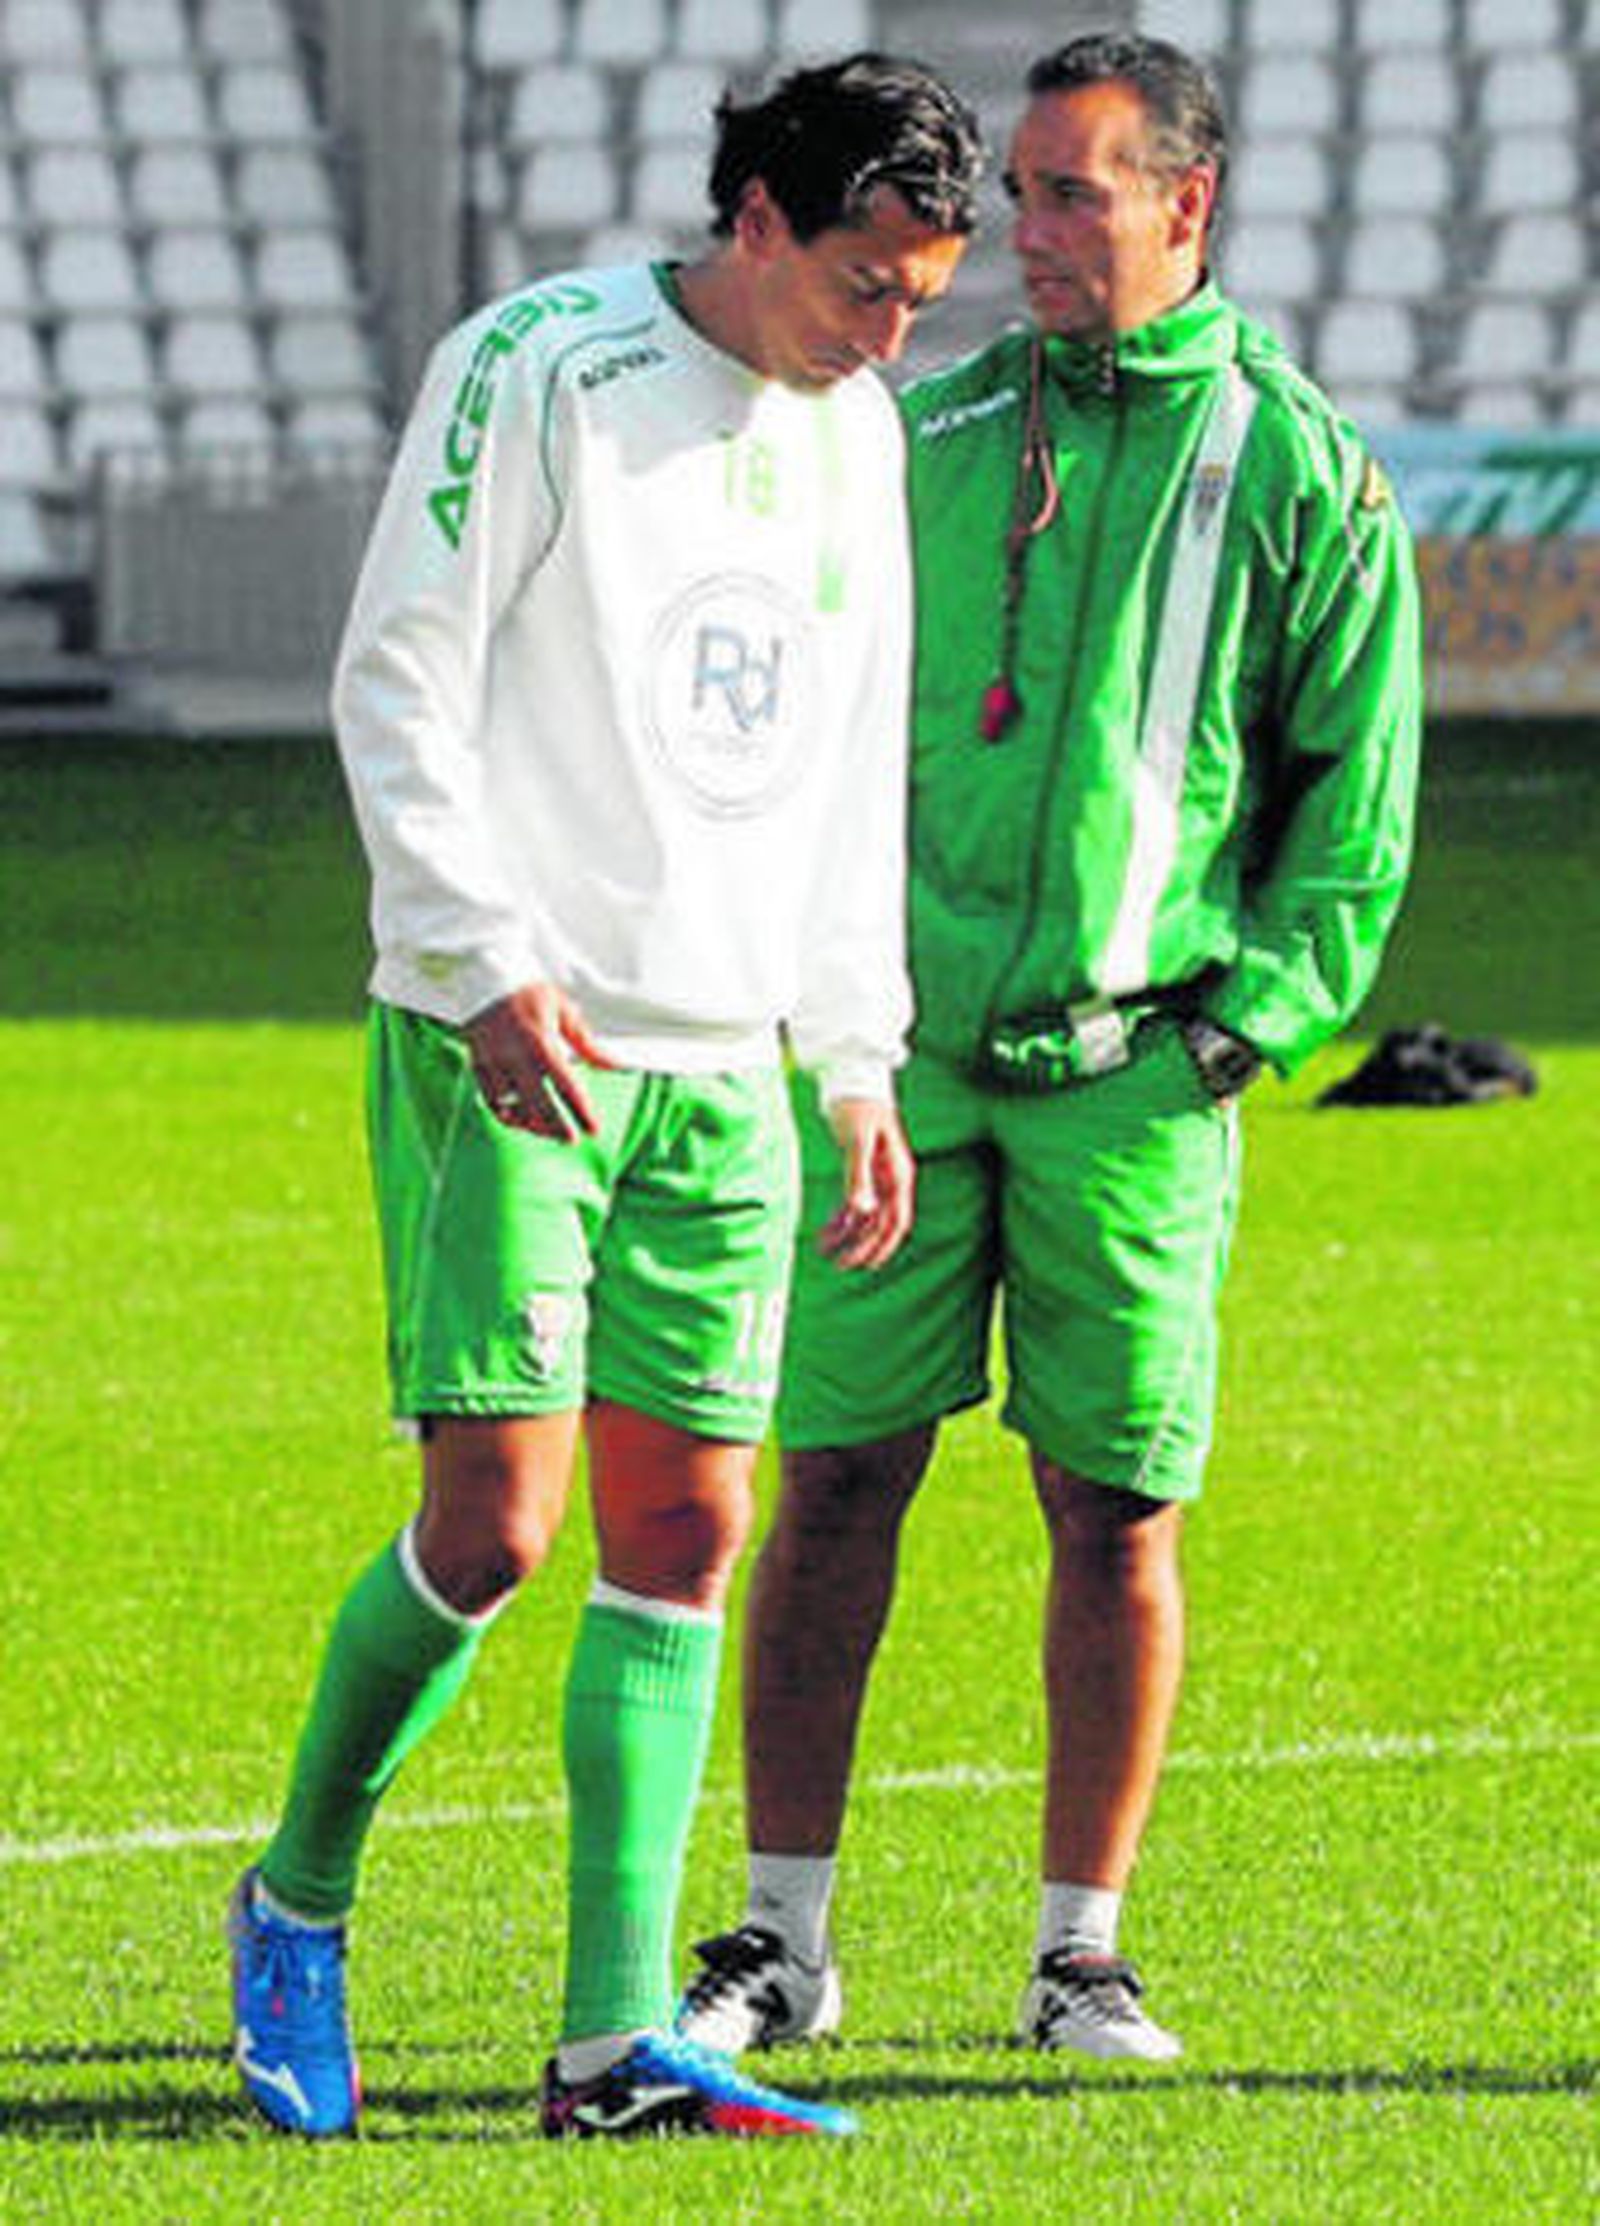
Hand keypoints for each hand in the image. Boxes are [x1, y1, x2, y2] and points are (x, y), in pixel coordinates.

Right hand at [465, 983, 614, 1140]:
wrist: (485, 980)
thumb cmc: (531, 994)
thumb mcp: (565, 1011)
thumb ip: (588, 1044)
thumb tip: (617, 1066)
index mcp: (540, 1040)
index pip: (566, 1085)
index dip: (581, 1110)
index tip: (594, 1129)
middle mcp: (514, 1055)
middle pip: (538, 1104)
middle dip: (556, 1126)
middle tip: (571, 1139)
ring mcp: (492, 1063)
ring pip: (511, 1107)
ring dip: (531, 1123)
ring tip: (549, 1131)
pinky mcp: (477, 1067)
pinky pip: (491, 1102)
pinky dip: (507, 1114)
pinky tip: (523, 1119)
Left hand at [817, 1097, 914, 1269]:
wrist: (852, 1077)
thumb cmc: (857, 1105)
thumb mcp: (857, 1142)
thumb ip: (859, 1176)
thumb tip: (861, 1210)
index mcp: (898, 1174)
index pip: (897, 1220)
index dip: (883, 1245)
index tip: (866, 1265)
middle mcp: (892, 1179)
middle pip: (881, 1224)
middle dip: (862, 1246)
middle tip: (839, 1265)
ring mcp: (878, 1176)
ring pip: (867, 1217)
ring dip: (848, 1235)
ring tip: (824, 1250)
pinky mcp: (862, 1170)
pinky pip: (855, 1203)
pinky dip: (841, 1219)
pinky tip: (825, 1232)